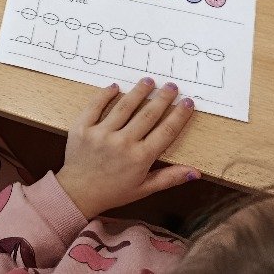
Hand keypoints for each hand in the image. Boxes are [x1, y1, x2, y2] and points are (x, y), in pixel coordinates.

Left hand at [54, 79, 196, 218]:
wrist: (78, 193)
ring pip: (124, 107)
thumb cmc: (113, 191)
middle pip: (147, 115)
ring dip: (138, 91)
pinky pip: (95, 106)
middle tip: (171, 86)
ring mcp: (101, 134)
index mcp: (140, 158)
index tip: (187, 102)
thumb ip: (169, 178)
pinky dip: (106, 94)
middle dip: (162, 98)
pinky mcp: (83, 127)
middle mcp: (122, 143)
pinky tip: (115, 86)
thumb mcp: (144, 189)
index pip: (166, 132)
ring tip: (148, 80)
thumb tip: (196, 172)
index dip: (179, 115)